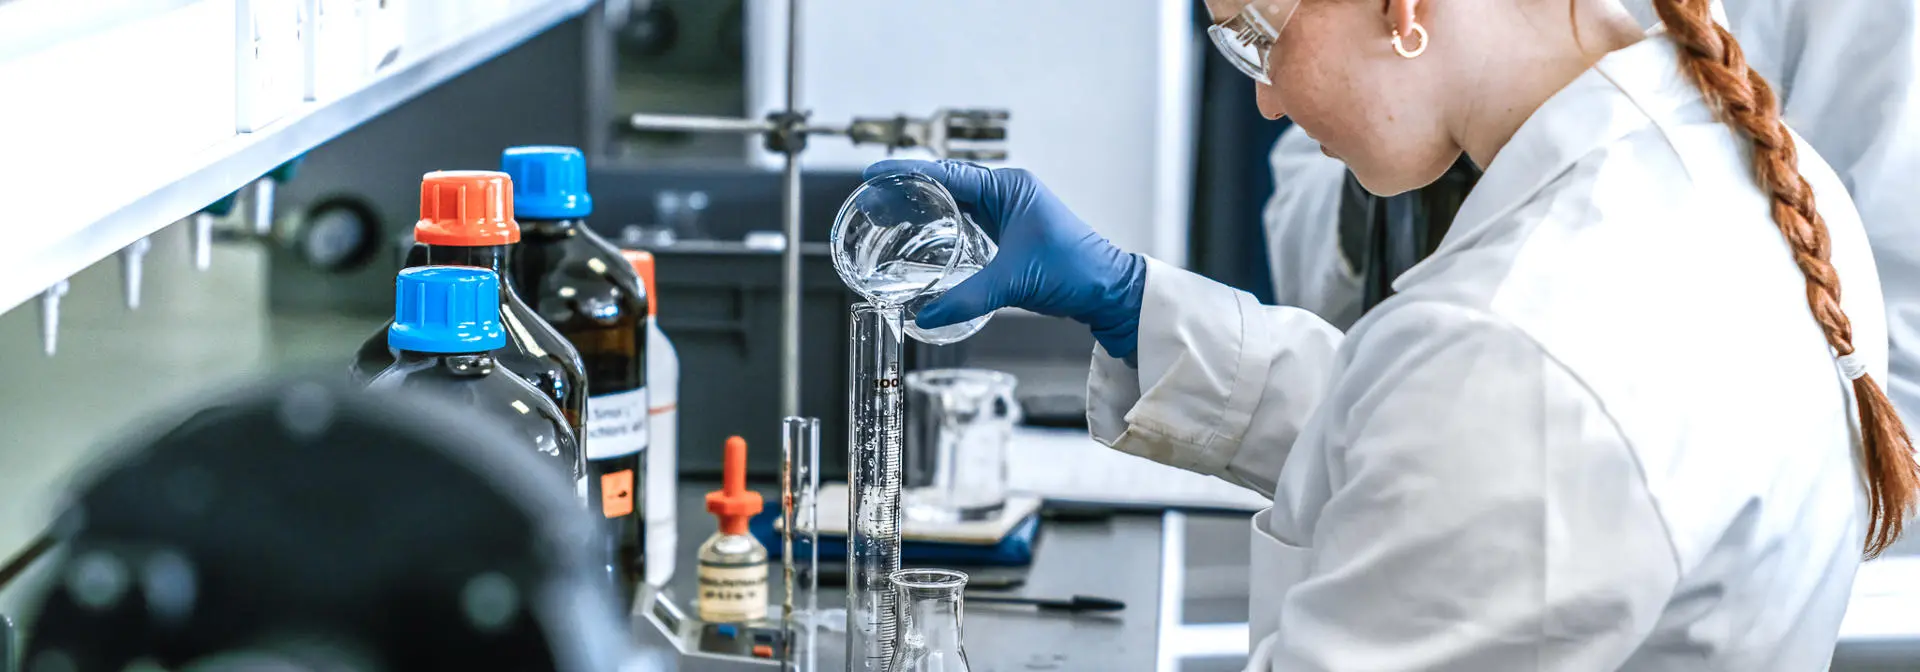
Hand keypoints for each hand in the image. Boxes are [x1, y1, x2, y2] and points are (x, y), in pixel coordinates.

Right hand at [863, 159, 1146, 359]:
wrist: (1109, 289)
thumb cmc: (1075, 271)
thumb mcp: (1014, 282)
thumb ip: (967, 298)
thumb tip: (926, 317)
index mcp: (1007, 187)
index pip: (945, 173)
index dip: (905, 173)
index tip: (873, 174)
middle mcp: (1006, 192)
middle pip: (944, 185)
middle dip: (905, 191)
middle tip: (870, 202)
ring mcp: (1008, 211)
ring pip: (953, 204)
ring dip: (921, 209)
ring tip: (885, 217)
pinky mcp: (1009, 232)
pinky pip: (966, 223)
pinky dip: (939, 228)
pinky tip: (919, 240)